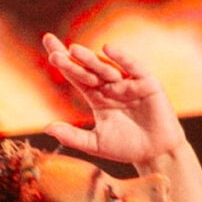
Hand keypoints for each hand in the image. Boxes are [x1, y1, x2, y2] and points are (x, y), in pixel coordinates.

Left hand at [41, 36, 185, 166]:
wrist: (155, 153)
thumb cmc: (125, 148)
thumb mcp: (94, 144)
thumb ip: (72, 136)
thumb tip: (47, 128)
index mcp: (97, 97)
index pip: (77, 77)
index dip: (64, 65)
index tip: (49, 52)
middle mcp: (110, 87)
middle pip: (87, 69)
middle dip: (71, 59)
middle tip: (51, 48)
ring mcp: (128, 84)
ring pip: (106, 69)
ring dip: (90, 60)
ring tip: (73, 50)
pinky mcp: (147, 84)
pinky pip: (134, 68)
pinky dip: (122, 59)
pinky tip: (108, 49)